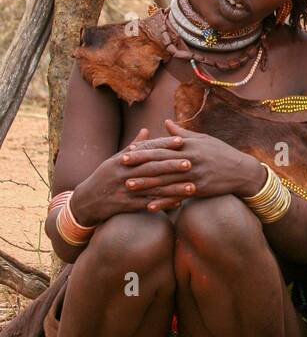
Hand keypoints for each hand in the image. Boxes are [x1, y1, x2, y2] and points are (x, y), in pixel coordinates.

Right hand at [67, 128, 192, 224]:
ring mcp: (124, 190)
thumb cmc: (103, 178)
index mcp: (122, 159)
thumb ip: (133, 146)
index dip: (164, 145)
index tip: (182, 141)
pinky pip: (147, 205)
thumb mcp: (115, 160)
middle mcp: (123, 173)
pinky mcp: (125, 206)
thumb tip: (147, 129)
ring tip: (192, 187)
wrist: (84, 202)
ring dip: (173, 188)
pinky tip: (178, 203)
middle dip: (172, 165)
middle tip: (191, 163)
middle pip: (151, 168)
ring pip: (153, 188)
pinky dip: (163, 204)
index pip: (147, 150)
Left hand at [117, 120, 264, 211]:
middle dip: (140, 164)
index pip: (163, 146)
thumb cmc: (221, 153)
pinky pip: (177, 197)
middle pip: (161, 162)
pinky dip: (163, 202)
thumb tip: (165, 122)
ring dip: (146, 184)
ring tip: (128, 186)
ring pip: (166, 180)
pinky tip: (150, 206)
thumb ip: (182, 133)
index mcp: (190, 145)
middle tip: (121, 166)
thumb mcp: (203, 139)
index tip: (128, 150)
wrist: (242, 171)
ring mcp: (195, 175)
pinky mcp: (200, 189)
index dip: (144, 148)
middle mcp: (191, 159)